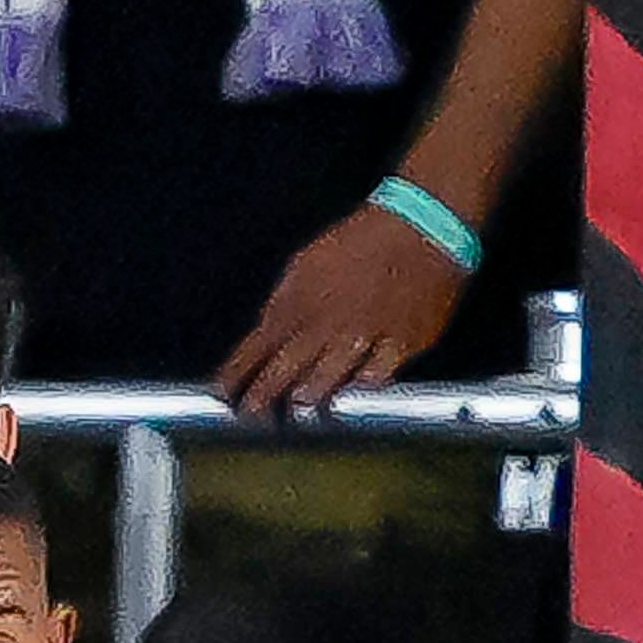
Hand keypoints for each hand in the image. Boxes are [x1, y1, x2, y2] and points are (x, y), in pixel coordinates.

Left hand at [214, 205, 466, 416]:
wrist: (422, 226)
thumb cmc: (362, 244)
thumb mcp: (308, 264)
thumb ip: (285, 304)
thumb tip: (264, 338)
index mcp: (300, 299)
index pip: (259, 342)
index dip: (237, 370)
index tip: (220, 392)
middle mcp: (327, 319)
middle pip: (287, 363)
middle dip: (265, 391)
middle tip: (250, 415)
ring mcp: (363, 332)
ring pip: (329, 372)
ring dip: (310, 392)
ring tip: (298, 412)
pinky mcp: (400, 343)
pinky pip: (378, 374)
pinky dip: (363, 388)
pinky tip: (352, 401)